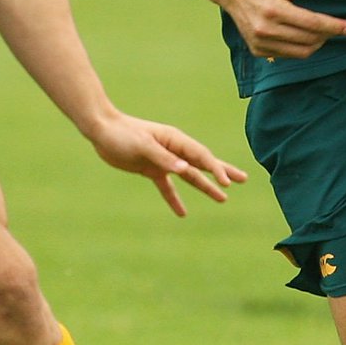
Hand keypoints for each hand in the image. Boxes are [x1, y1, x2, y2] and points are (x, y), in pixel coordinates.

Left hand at [87, 112, 249, 216]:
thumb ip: (163, 157)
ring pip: (190, 176)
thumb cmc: (122, 133)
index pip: (201, 156)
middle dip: (223, 172)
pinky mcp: (151, 169)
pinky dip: (174, 199)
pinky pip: (167, 187)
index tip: (227, 183)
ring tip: (223, 198)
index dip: (215, 169)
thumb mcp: (142, 145)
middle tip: (243, 180)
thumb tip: (184, 169)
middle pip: (203, 163)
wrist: (102, 130)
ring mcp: (164, 160)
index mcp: (175, 140)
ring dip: (205, 187)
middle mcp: (173, 149)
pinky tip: (182, 213)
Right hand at [214, 0, 345, 59]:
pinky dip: (301, 47)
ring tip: (322, 31)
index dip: (335, 26)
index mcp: (274, 10)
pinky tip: (303, 35)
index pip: (313, 23)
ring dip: (317, 42)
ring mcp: (259, 43)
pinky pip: (288, 55)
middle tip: (338, 26)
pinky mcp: (257, 50)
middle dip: (328, 34)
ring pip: (301, 52)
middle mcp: (265, 29)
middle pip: (309, 39)